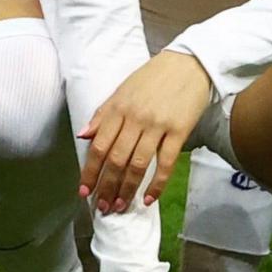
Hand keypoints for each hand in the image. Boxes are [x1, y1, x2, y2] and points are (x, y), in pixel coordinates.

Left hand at [80, 52, 214, 213]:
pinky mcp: (179, 131)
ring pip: (137, 164)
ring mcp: (157, 125)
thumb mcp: (122, 90)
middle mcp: (135, 118)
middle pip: (116, 159)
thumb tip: (83, 136)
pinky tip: (148, 199)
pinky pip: (165, 163)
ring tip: (120, 207)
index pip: (99, 146)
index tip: (84, 191)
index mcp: (118, 107)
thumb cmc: (153, 77)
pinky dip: (156, 184)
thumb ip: (103, 114)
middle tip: (103, 207)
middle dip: (107, 187)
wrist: (188, 64)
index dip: (90, 171)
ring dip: (127, 189)